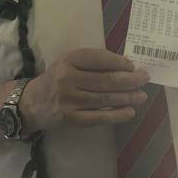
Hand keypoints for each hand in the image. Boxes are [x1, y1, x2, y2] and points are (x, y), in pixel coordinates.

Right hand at [20, 48, 149, 132]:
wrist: (32, 103)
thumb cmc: (57, 78)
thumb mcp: (69, 63)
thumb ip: (92, 63)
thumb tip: (126, 67)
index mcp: (68, 60)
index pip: (98, 59)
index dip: (118, 62)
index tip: (133, 66)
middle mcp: (66, 79)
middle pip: (104, 80)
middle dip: (129, 80)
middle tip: (144, 79)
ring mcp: (68, 100)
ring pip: (104, 99)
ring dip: (127, 97)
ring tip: (141, 96)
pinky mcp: (70, 118)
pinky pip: (98, 117)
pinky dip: (116, 115)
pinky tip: (129, 112)